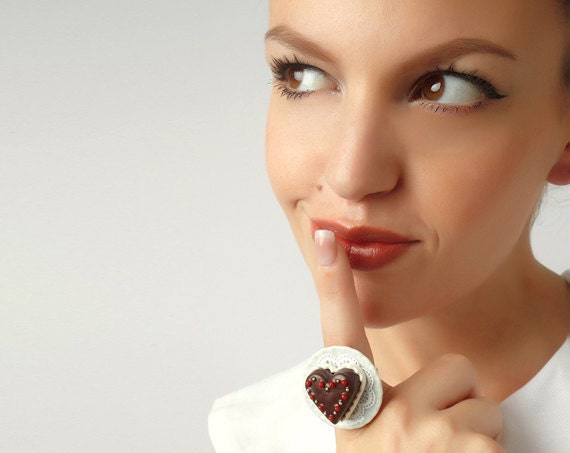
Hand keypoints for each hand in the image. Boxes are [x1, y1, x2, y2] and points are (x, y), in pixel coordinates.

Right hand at [312, 230, 503, 451]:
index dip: (332, 284)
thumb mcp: (367, 443)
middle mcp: (385, 417)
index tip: (327, 238)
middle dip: (453, 401)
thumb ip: (380, 406)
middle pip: (453, 370)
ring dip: (473, 434)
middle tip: (432, 444)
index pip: (339, 333)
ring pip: (483, 405)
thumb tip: (392, 377)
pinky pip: (498, 435)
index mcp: (354, 412)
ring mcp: (428, 438)